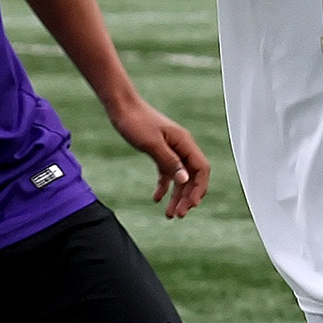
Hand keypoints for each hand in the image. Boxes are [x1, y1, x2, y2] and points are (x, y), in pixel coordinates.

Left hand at [108, 97, 209, 217]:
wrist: (121, 106)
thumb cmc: (136, 121)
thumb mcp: (151, 144)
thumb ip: (169, 161)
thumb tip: (185, 180)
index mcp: (184, 142)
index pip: (201, 169)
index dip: (199, 188)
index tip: (191, 205)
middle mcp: (181, 146)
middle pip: (192, 176)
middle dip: (187, 197)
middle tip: (177, 215)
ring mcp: (171, 149)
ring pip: (180, 177)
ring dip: (176, 196)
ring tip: (169, 214)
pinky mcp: (160, 151)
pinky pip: (167, 172)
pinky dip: (163, 186)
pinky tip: (156, 199)